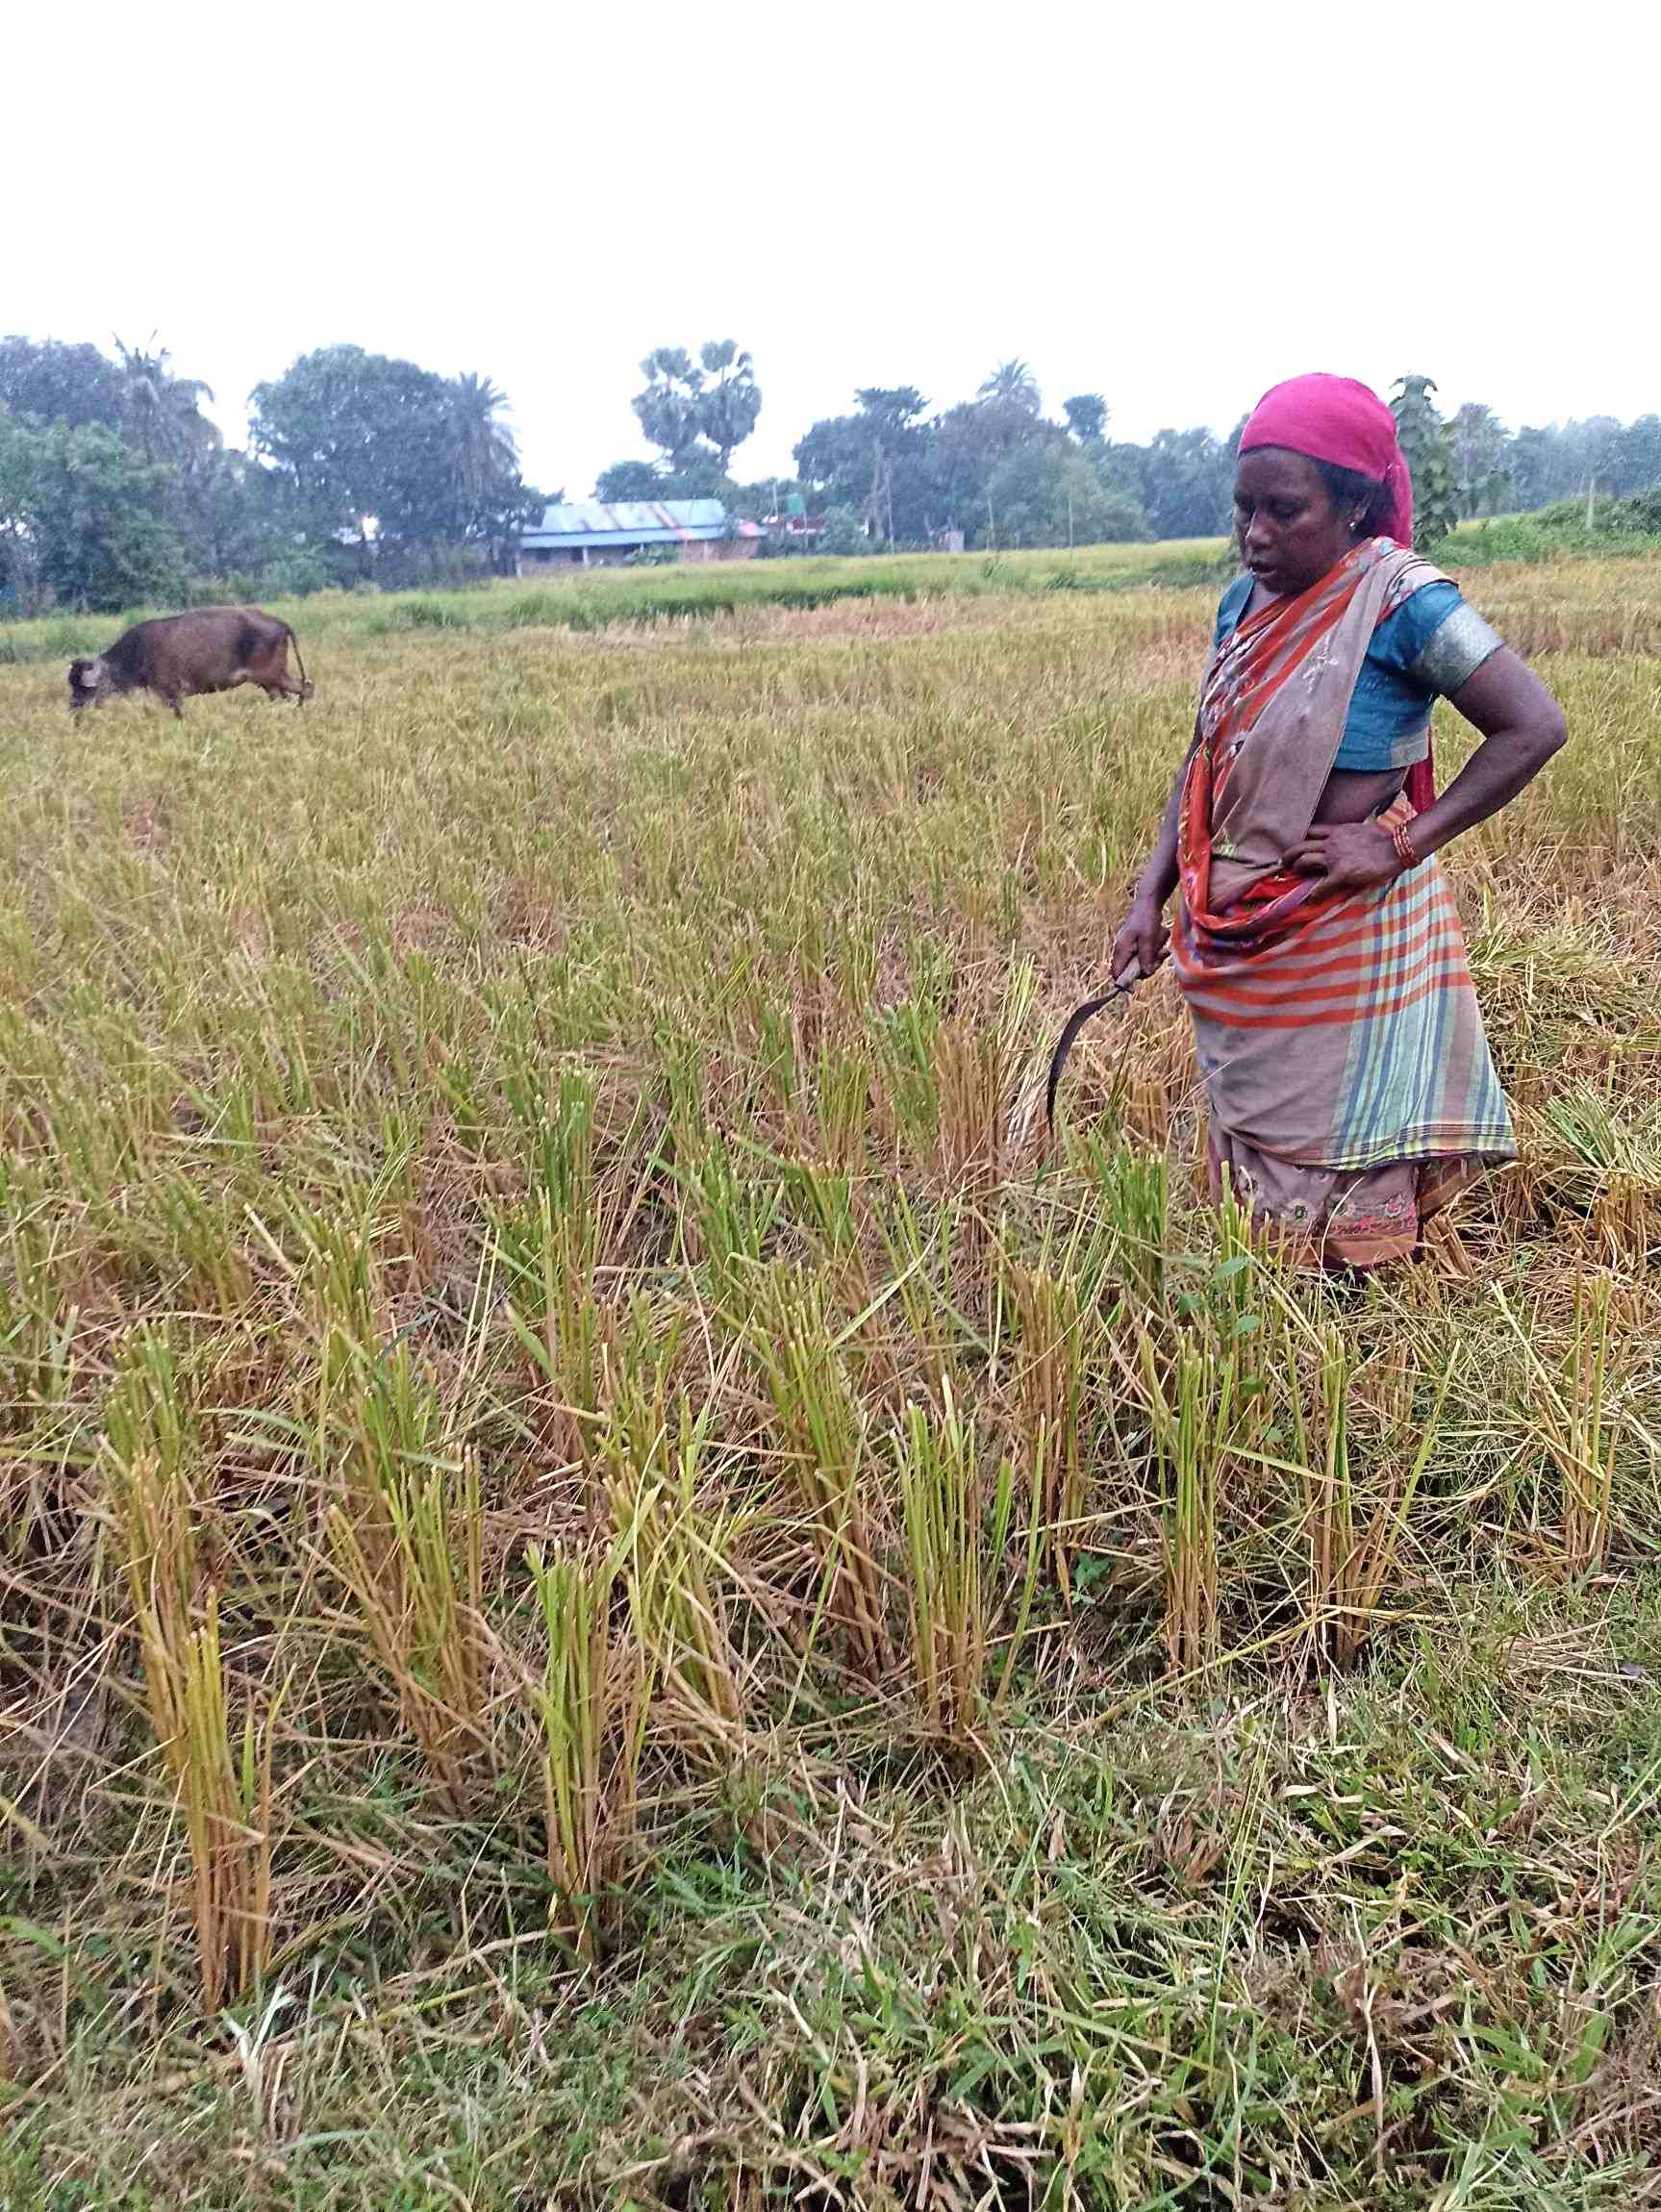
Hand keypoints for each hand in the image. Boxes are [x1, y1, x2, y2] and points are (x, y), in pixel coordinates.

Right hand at [1110, 891, 1169, 983]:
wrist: (1148, 902)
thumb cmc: (1146, 918)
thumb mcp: (1148, 938)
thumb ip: (1146, 956)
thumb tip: (1146, 972)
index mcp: (1121, 949)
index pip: (1116, 973)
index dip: (1124, 982)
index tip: (1135, 988)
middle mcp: (1123, 951)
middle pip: (1133, 971)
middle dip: (1147, 966)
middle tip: (1158, 956)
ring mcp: (1130, 948)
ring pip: (1142, 963)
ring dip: (1154, 957)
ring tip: (1161, 945)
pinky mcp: (1138, 945)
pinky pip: (1147, 955)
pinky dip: (1155, 951)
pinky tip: (1160, 940)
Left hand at [1283, 821, 1400, 895]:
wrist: (1397, 848)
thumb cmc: (1386, 839)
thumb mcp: (1364, 828)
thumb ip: (1353, 831)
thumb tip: (1358, 830)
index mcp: (1338, 831)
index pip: (1311, 832)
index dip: (1301, 839)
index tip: (1297, 847)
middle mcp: (1332, 842)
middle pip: (1301, 845)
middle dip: (1289, 854)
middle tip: (1285, 862)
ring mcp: (1335, 857)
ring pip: (1304, 860)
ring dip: (1296, 869)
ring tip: (1294, 876)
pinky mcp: (1341, 873)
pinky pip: (1321, 886)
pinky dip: (1314, 894)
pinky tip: (1311, 900)